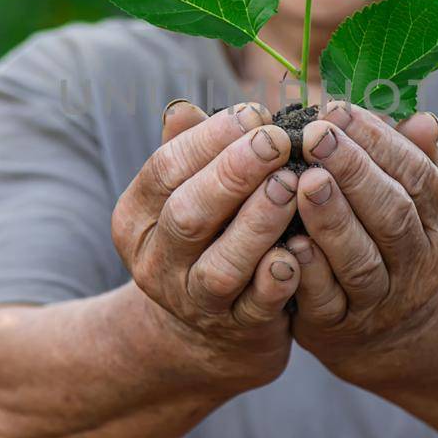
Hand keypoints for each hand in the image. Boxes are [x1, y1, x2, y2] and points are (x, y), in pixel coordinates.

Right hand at [110, 99, 302, 388]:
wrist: (211, 329)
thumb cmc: (208, 236)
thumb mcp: (186, 194)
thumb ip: (189, 152)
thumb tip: (183, 108)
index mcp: (138, 218)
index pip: (165, 168)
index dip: (209, 138)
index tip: (255, 113)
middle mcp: (158, 263)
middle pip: (187, 215)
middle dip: (233, 174)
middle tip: (277, 142)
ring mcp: (195, 302)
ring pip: (221, 266)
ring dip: (257, 224)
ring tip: (292, 187)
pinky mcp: (238, 330)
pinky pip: (256, 307)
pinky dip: (276, 281)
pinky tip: (298, 253)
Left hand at [284, 100, 437, 377]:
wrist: (381, 326)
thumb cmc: (388, 236)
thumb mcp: (413, 199)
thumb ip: (416, 158)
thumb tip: (424, 120)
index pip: (416, 174)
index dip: (378, 141)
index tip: (337, 110)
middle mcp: (420, 263)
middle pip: (392, 215)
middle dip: (353, 171)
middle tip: (315, 136)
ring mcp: (381, 300)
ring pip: (360, 260)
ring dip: (331, 220)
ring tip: (302, 182)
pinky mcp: (339, 326)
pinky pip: (325, 299)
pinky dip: (308, 272)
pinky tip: (287, 241)